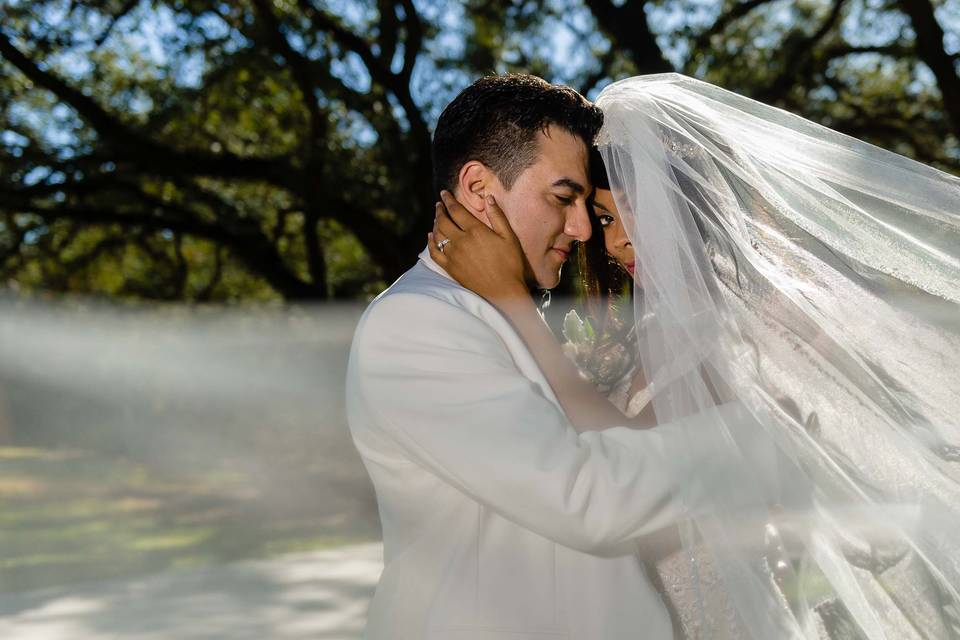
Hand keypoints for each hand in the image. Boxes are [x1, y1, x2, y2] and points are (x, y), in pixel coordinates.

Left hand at [428, 190, 530, 307]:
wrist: (503, 291)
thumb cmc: (510, 264)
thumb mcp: (509, 237)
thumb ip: (497, 216)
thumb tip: (489, 198)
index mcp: (475, 231)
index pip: (456, 210)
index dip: (448, 200)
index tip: (443, 194)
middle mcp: (461, 241)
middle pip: (443, 221)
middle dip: (440, 210)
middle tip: (439, 204)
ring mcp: (453, 255)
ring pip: (437, 235)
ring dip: (435, 224)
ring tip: (436, 218)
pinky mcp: (450, 268)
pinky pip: (434, 253)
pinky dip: (430, 243)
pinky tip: (430, 237)